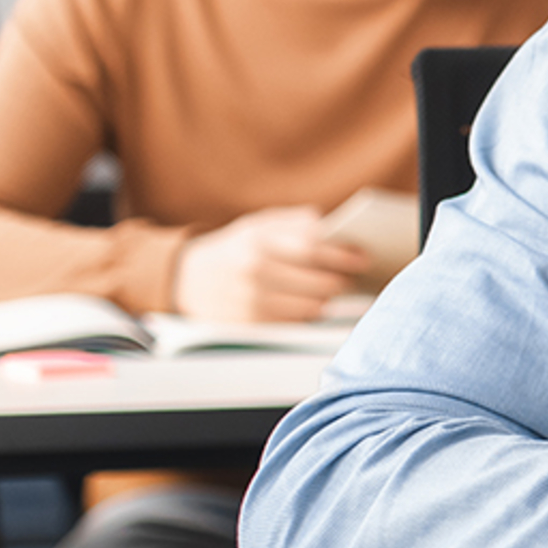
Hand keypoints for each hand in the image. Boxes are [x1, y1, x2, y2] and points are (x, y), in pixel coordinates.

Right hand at [171, 206, 369, 322]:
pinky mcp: (252, 326)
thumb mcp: (257, 225)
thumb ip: (295, 222)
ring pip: (313, 306)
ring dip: (329, 299)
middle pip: (319, 281)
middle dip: (342, 279)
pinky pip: (297, 323)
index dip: (343, 254)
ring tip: (333, 289)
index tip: (362, 256)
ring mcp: (252, 302)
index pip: (313, 248)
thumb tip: (333, 223)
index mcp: (257, 242)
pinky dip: (311, 314)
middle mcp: (254, 272)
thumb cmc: (233, 248)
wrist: (185, 279)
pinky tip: (314, 304)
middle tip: (354, 275)